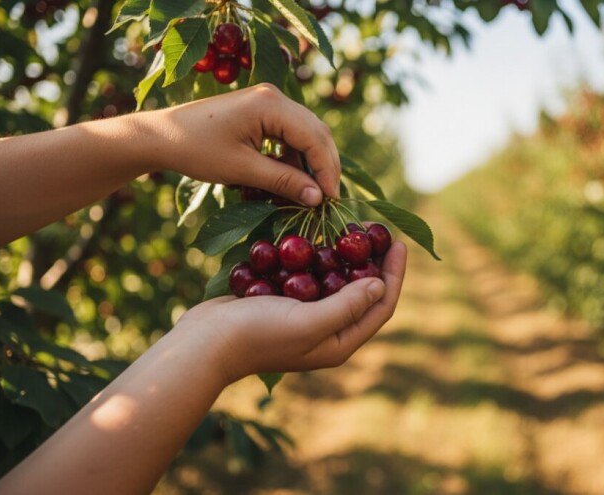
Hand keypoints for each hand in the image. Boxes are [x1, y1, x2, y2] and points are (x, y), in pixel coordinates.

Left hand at [137, 83, 339, 206]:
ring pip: (305, 134)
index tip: (331, 201)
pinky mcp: (260, 111)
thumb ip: (284, 181)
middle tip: (328, 199)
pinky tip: (291, 180)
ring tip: (311, 193)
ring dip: (310, 163)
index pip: (314, 138)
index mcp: (271, 104)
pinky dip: (294, 158)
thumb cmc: (197, 151)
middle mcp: (274, 97)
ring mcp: (268, 102)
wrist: (161, 136)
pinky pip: (289, 134)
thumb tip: (318, 198)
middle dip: (324, 166)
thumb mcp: (242, 170)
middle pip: (316, 132)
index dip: (327, 170)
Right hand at [177, 241, 407, 382]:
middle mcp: (326, 331)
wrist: (205, 341)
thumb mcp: (309, 322)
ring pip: (334, 280)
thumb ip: (347, 305)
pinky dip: (314, 256)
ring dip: (344, 256)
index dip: (394, 275)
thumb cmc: (258, 335)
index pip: (380, 306)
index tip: (399, 242)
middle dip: (372, 260)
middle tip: (376, 229)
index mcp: (338, 342)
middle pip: (361, 292)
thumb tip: (379, 284)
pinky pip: (308, 276)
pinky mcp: (282, 302)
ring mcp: (303, 316)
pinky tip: (315, 235)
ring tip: (350, 228)